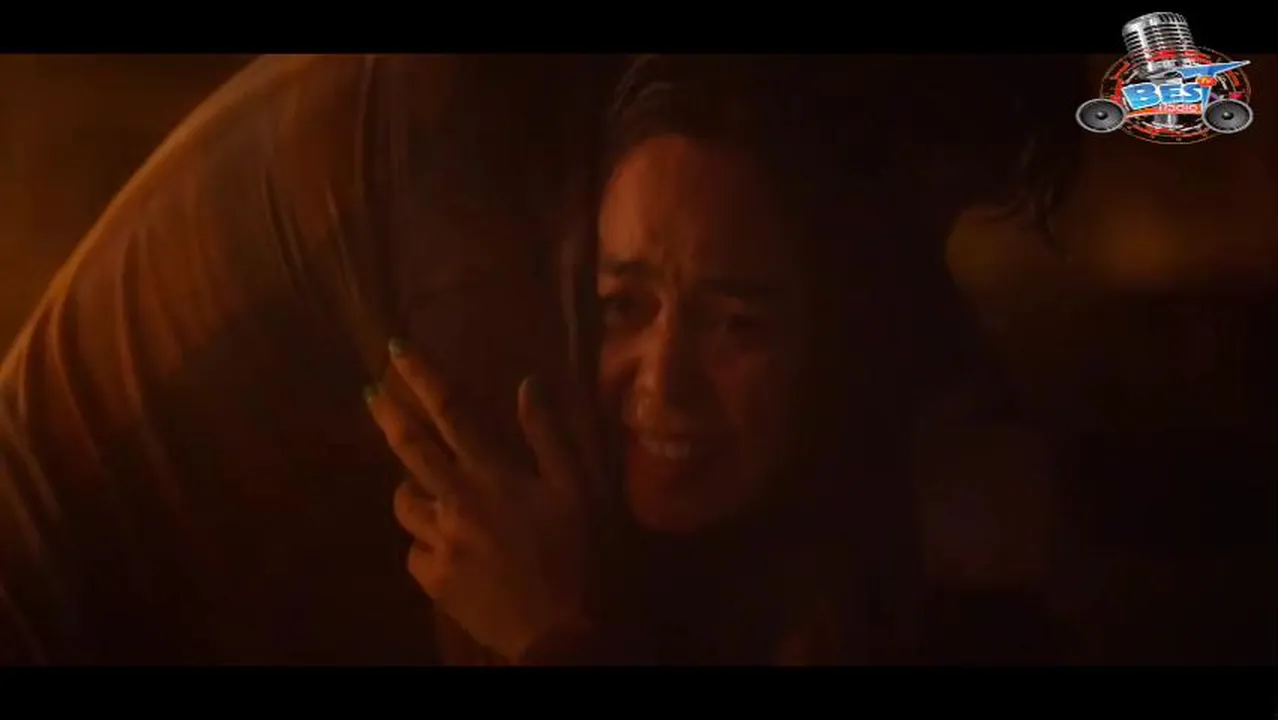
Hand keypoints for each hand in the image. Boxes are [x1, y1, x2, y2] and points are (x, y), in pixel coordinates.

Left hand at [365, 340, 593, 660]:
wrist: (562, 632)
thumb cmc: (580, 554)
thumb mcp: (578, 489)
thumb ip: (549, 434)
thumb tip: (528, 382)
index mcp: (493, 473)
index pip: (450, 411)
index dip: (422, 376)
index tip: (394, 348)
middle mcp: (457, 500)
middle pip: (409, 447)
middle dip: (387, 414)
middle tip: (370, 393)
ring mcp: (439, 541)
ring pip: (405, 502)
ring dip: (414, 489)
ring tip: (430, 492)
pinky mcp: (432, 578)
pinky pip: (415, 549)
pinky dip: (428, 542)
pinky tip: (449, 548)